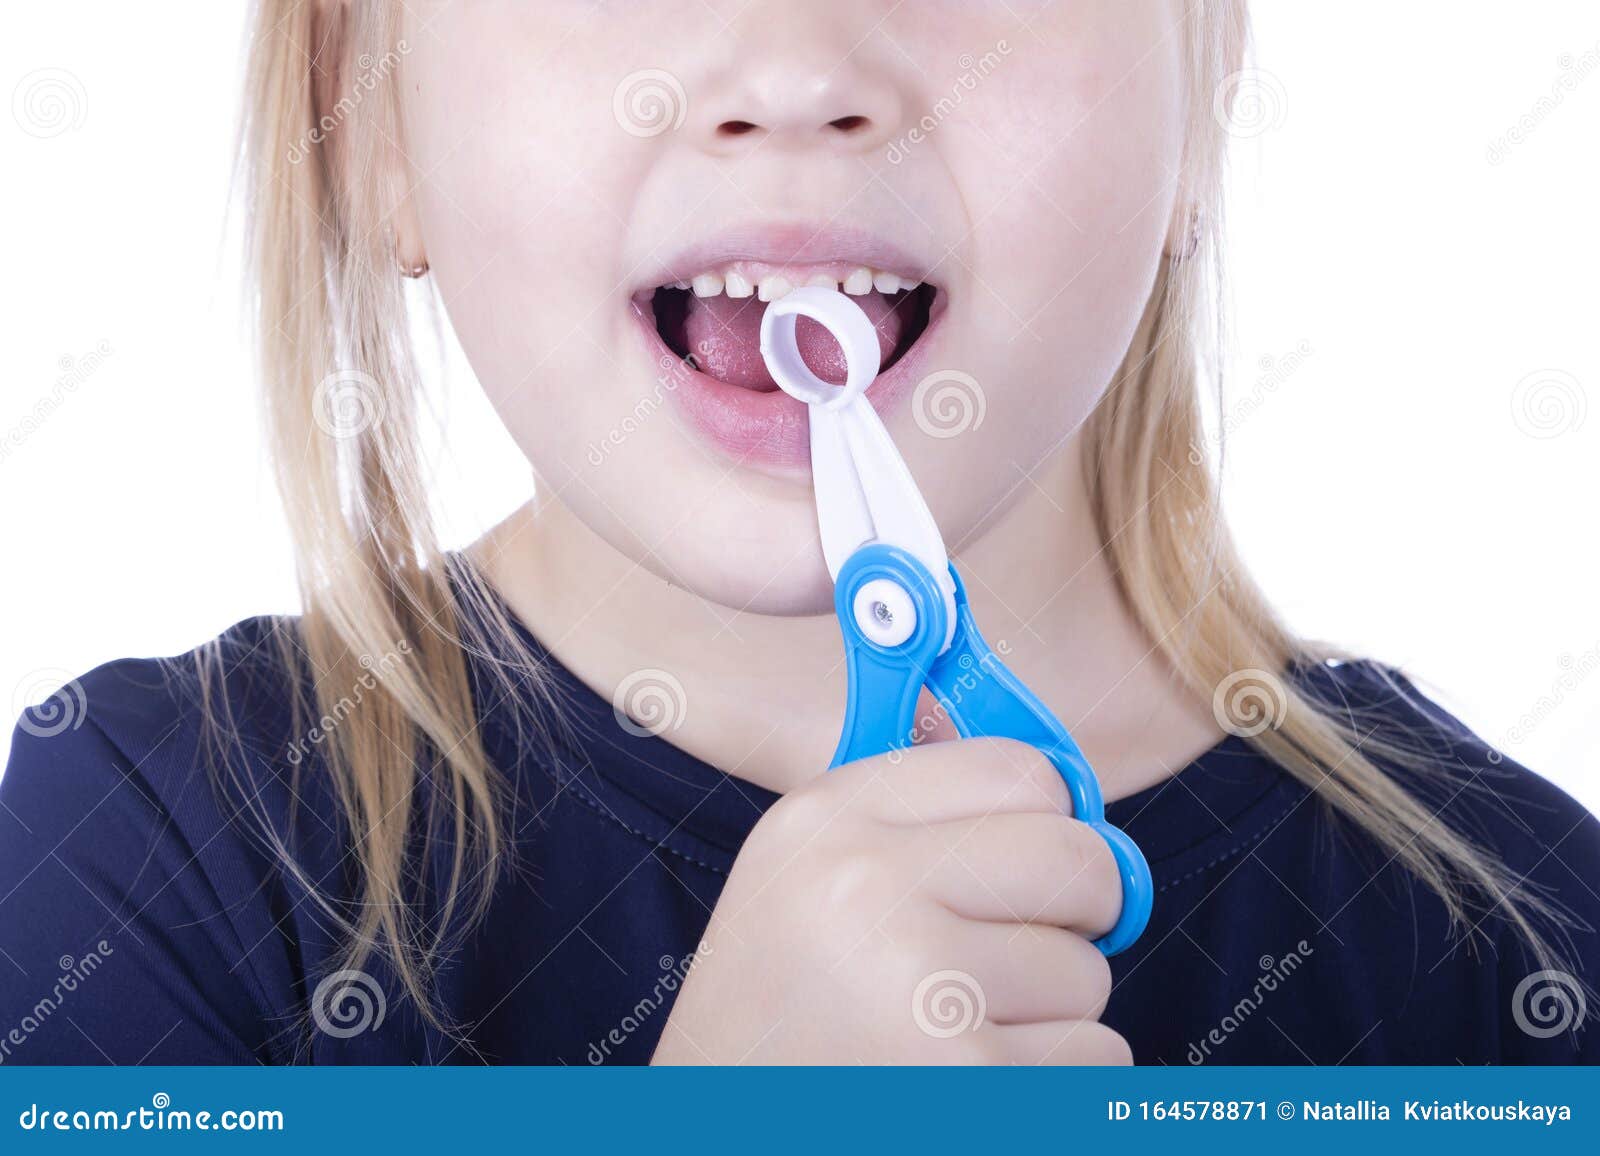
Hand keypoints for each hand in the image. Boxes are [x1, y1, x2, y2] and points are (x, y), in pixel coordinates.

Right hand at [652, 738, 1130, 1064]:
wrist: (709, 1136)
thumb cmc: (776, 1015)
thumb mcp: (804, 876)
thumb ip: (917, 826)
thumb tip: (1075, 805)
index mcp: (827, 818)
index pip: (1020, 770)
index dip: (1048, 825)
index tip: (1022, 871)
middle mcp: (866, 885)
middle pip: (1079, 861)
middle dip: (1077, 916)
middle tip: (1013, 959)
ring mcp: (921, 986)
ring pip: (1088, 972)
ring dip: (1051, 1014)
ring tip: (955, 1035)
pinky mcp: (969, 1081)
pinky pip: (1096, 1057)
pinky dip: (1057, 1082)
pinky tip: (968, 1086)